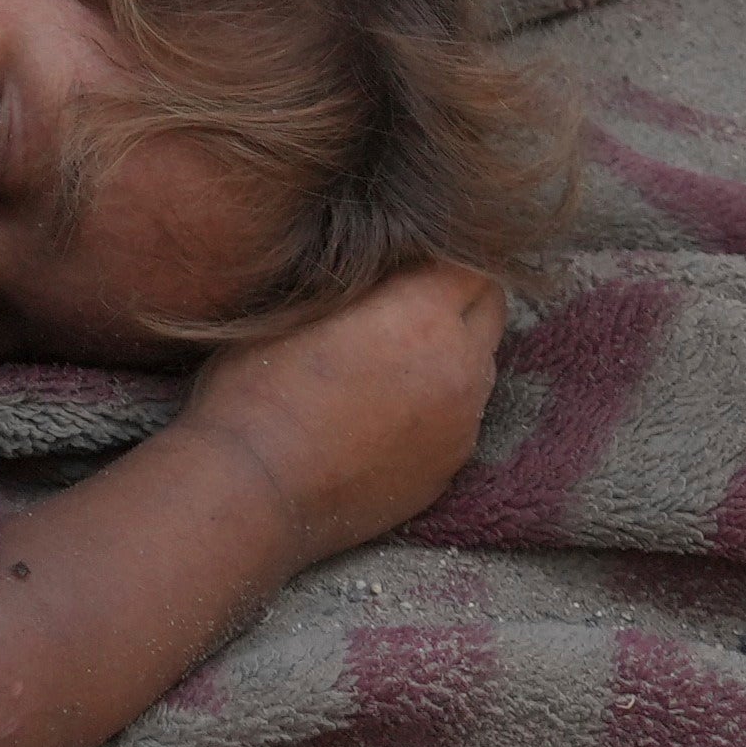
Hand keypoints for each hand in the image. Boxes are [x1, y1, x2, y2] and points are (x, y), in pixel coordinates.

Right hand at [177, 261, 510, 554]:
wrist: (255, 491)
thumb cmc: (258, 391)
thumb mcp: (298, 307)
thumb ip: (362, 279)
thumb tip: (391, 259)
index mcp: (424, 318)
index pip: (472, 263)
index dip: (437, 255)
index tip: (403, 259)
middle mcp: (461, 370)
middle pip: (491, 310)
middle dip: (457, 297)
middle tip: (405, 300)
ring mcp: (462, 426)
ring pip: (480, 366)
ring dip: (452, 352)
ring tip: (392, 360)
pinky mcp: (449, 470)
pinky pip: (461, 418)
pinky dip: (438, 404)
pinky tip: (385, 412)